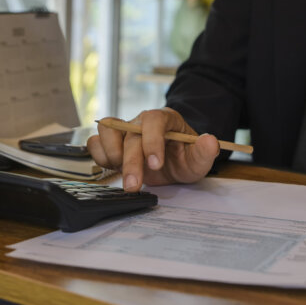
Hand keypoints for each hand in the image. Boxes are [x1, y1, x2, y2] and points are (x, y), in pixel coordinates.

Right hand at [87, 108, 219, 191]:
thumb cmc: (185, 157)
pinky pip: (95, 142)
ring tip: (123, 174)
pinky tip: (112, 169)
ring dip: (111, 155)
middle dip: (131, 162)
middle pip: (130, 134)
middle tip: (134, 185)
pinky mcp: (112, 143)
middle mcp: (141, 121)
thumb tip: (210, 141)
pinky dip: (99, 156)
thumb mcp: (199, 159)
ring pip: (107, 131)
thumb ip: (205, 151)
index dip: (152, 141)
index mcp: (165, 119)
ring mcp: (125, 131)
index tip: (155, 164)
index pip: (154, 120)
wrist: (172, 161)